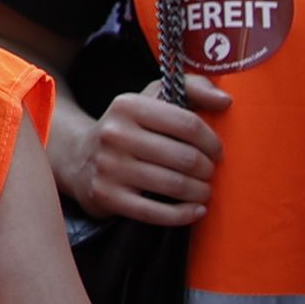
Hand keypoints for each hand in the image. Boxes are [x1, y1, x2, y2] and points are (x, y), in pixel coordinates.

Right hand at [55, 77, 226, 225]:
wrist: (78, 158)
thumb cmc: (129, 128)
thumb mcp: (152, 97)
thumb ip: (192, 88)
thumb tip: (225, 101)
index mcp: (128, 106)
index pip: (188, 124)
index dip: (212, 142)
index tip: (216, 151)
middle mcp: (115, 134)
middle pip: (184, 157)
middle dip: (207, 169)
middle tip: (208, 172)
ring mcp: (109, 167)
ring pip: (174, 185)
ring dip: (200, 192)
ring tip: (203, 190)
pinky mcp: (107, 196)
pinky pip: (156, 212)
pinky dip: (184, 214)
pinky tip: (195, 210)